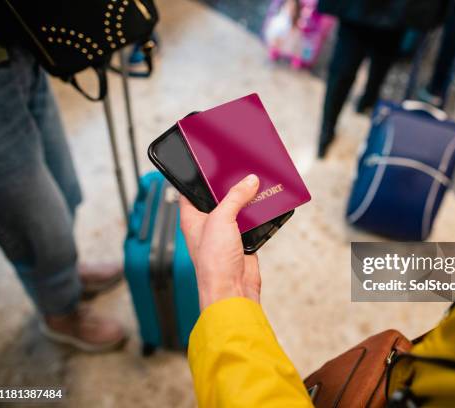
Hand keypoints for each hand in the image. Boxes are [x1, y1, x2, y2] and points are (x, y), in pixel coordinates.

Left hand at [179, 174, 261, 309]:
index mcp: (192, 218)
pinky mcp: (243, 240)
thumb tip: (248, 182)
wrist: (232, 290)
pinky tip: (265, 204)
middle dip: (230, 186)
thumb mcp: (221, 220)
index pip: (190, 191)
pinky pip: (252, 221)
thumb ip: (234, 197)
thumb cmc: (213, 262)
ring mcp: (226, 233)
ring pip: (238, 209)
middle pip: (219, 198)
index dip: (197, 177)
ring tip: (256, 183)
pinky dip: (259, 214)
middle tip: (239, 170)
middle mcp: (208, 224)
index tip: (208, 163)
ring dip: (247, 200)